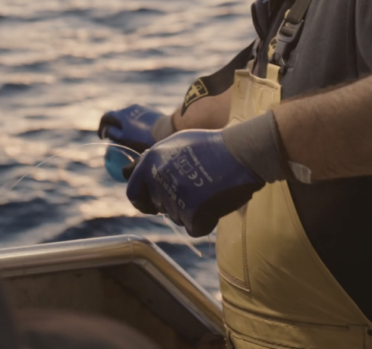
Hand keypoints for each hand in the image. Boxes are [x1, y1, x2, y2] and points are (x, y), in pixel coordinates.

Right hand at [98, 104, 168, 153]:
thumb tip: (105, 130)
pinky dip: (135, 122)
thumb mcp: (125, 139)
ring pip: (129, 115)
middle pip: (117, 115)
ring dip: (125, 123)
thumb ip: (112, 133)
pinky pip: (139, 116)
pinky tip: (140, 132)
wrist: (167, 130)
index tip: (103, 137)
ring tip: (128, 134)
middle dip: (113, 125)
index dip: (102, 126)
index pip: (106, 117)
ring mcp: (141, 107)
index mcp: (121, 114)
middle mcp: (129, 107)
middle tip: (114, 136)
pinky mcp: (150, 110)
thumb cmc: (144, 138)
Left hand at [125, 130, 264, 236]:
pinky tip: (216, 204)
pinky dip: (205, 221)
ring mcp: (176, 199)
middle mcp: (160, 181)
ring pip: (177, 218)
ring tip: (208, 190)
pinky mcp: (194, 215)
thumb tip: (130, 172)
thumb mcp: (176, 142)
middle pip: (159, 206)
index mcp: (152, 162)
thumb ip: (153, 158)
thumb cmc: (212, 145)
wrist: (241, 153)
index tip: (151, 205)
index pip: (134, 192)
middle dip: (173, 202)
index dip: (142, 200)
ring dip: (191, 210)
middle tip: (195, 188)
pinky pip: (194, 228)